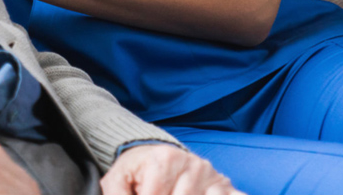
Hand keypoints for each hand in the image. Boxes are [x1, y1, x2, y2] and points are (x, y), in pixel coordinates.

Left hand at [102, 144, 239, 194]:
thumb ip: (116, 193)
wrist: (154, 152)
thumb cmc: (136, 169)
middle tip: (163, 192)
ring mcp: (212, 175)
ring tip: (173, 192)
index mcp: (166, 159)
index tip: (141, 194)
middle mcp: (194, 164)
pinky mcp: (225, 185)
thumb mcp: (117, 179)